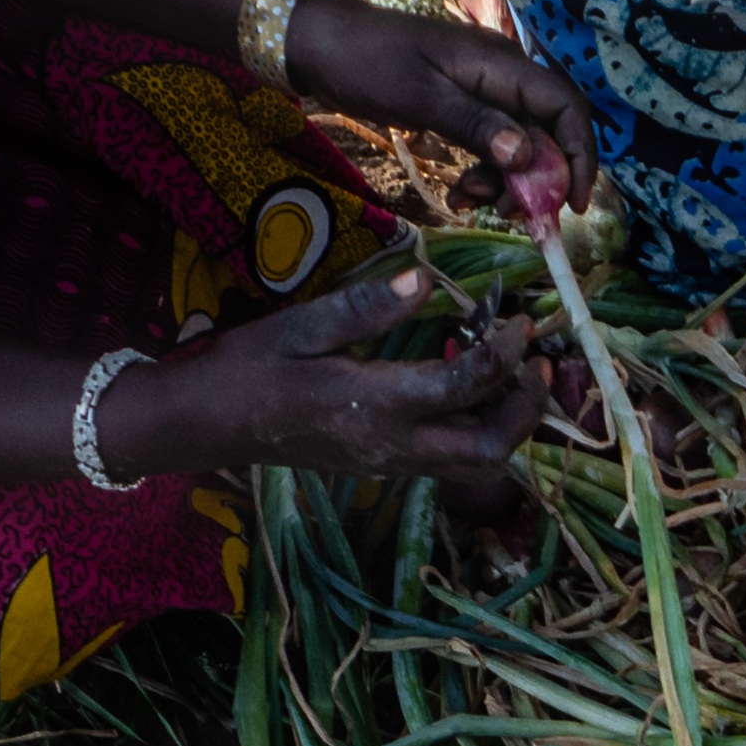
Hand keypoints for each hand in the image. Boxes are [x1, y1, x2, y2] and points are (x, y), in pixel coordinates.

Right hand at [98, 271, 544, 486]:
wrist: (209, 426)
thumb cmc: (246, 369)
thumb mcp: (299, 325)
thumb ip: (364, 307)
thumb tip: (423, 277)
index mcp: (373, 405)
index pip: (463, 387)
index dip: (502, 357)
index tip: (521, 324)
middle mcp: (393, 446)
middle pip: (489, 450)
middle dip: (525, 411)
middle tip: (537, 363)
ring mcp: (392, 464)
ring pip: (475, 465)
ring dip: (508, 427)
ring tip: (516, 375)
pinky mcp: (387, 467)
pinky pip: (451, 462)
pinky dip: (479, 430)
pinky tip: (473, 387)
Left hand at [285, 0, 598, 221]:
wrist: (317, 43)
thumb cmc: (366, 62)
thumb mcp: (420, 97)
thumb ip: (477, 125)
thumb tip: (527, 156)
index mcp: (499, 66)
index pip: (566, 107)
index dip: (580, 155)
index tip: (572, 203)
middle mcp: (501, 77)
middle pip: (547, 133)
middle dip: (537, 180)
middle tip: (511, 214)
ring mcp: (483, 92)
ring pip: (520, 147)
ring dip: (505, 183)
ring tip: (469, 202)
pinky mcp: (463, 107)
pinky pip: (492, 147)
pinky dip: (482, 175)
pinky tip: (458, 194)